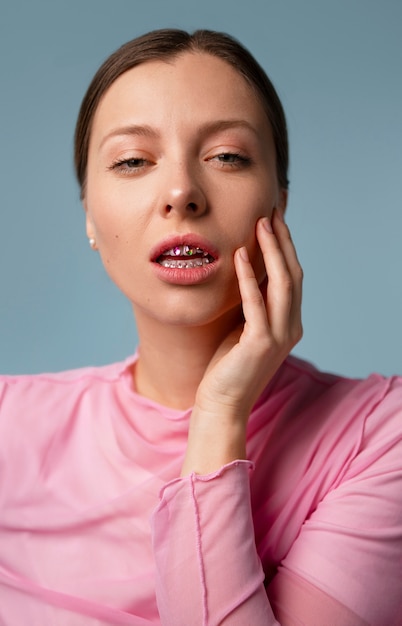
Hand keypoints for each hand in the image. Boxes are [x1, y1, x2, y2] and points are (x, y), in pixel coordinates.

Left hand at [181, 210, 302, 474]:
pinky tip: (241, 256)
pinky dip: (250, 278)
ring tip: (261, 223)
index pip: (292, 276)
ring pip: (283, 284)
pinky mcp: (260, 344)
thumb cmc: (227, 365)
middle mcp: (291, 327)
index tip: (274, 218)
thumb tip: (246, 270)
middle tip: (271, 211)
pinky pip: (257, 303)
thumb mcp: (243, 327)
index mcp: (289, 322)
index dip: (285, 246)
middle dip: (282, 241)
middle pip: (293, 274)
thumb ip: (252, 302)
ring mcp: (279, 336)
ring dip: (272, 251)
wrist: (221, 403)